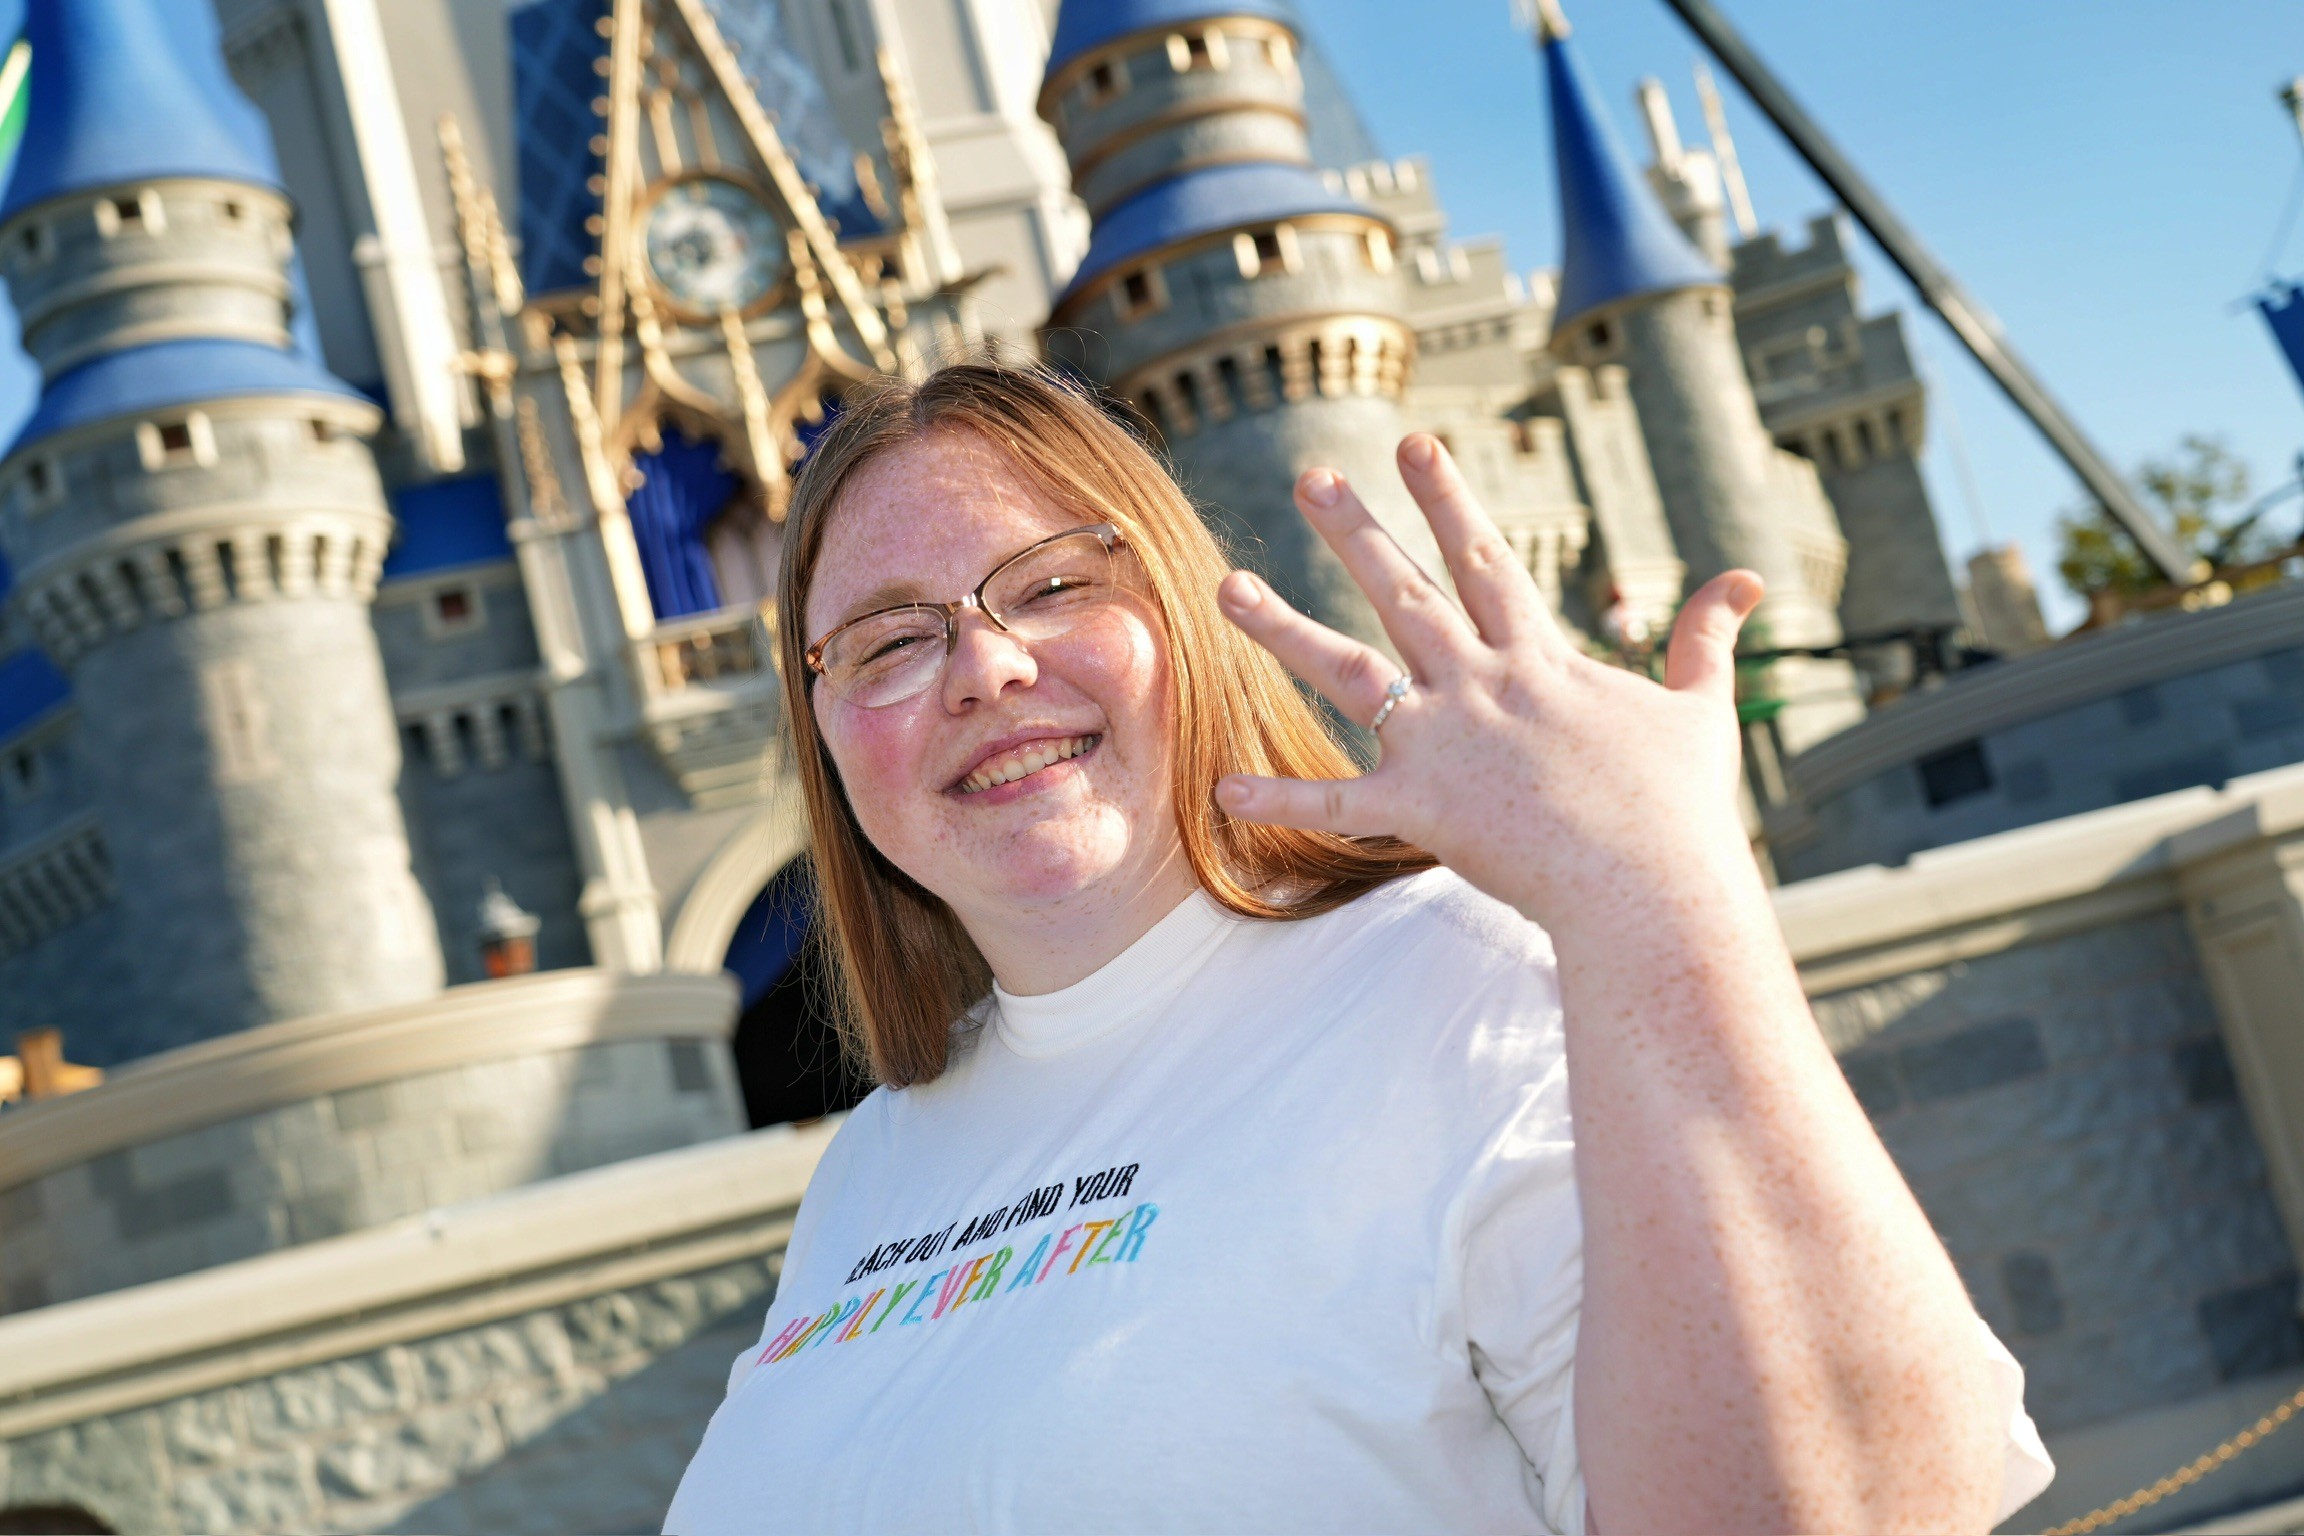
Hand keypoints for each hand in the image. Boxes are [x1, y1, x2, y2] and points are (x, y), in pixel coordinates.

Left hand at [1213, 433, 1765, 934]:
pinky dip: (1280, 798)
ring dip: (1282, 628)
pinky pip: (1335, 803)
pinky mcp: (1421, 808)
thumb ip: (1706, 641)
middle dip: (1355, 528)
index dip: (1447, 497)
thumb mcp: (1700, 710)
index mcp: (1539, 658)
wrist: (1654, 886)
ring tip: (1224, 587)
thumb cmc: (1681, 808)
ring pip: (1347, 671)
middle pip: (1404, 590)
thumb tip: (1745, 580)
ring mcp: (1444, 743)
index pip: (1484, 558)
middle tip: (1311, 475)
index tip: (1413, 441)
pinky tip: (1221, 788)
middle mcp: (1481, 684)